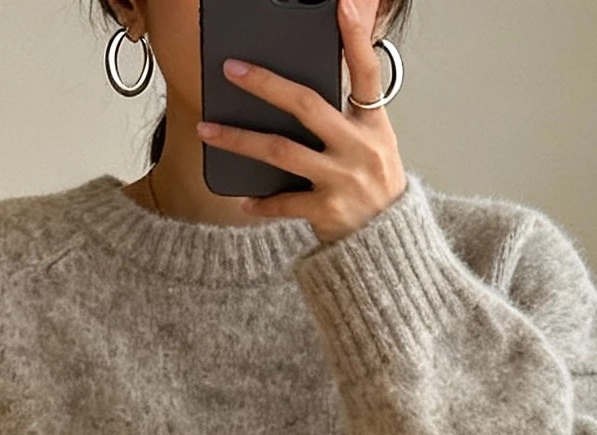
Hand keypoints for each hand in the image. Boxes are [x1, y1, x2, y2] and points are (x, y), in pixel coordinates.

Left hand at [196, 0, 405, 244]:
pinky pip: (283, 202)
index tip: (342, 5)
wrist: (388, 248)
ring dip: (240, 140)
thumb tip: (299, 94)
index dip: (356, 37)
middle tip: (232, 69)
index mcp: (373, 125)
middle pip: (306, 105)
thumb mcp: (375, 146)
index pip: (367, 72)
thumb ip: (346, 118)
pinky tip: (243, 198)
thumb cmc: (375, 191)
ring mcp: (342, 179)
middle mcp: (359, 147)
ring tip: (209, 130)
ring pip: (281, 150)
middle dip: (265, 84)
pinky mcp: (327, 210)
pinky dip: (260, 202)